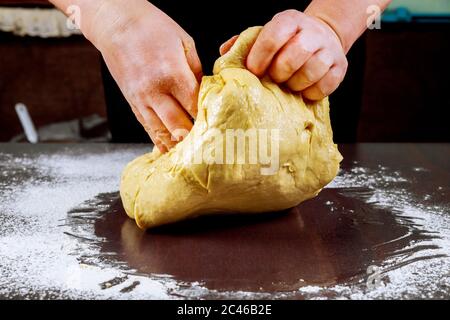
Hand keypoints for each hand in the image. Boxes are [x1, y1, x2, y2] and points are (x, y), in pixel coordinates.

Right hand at [89, 1, 201, 151]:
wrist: (116, 23)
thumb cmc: (153, 27)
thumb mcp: (185, 43)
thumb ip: (197, 73)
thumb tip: (206, 95)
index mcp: (173, 75)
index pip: (195, 108)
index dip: (209, 121)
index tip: (220, 130)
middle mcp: (155, 92)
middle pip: (179, 127)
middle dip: (195, 140)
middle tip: (210, 148)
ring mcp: (141, 100)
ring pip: (162, 134)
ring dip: (178, 147)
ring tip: (193, 158)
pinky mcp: (132, 104)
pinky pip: (148, 129)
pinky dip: (160, 142)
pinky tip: (170, 152)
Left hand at [220, 9, 346, 99]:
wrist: (321, 39)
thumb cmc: (284, 44)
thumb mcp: (265, 36)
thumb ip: (244, 44)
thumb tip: (225, 54)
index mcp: (289, 21)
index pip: (273, 38)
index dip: (260, 58)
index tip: (254, 71)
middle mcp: (312, 32)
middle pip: (293, 57)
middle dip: (278, 74)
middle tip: (274, 79)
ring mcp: (329, 50)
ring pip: (311, 72)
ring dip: (295, 85)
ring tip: (289, 85)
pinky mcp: (340, 67)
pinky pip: (324, 87)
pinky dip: (310, 93)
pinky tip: (303, 89)